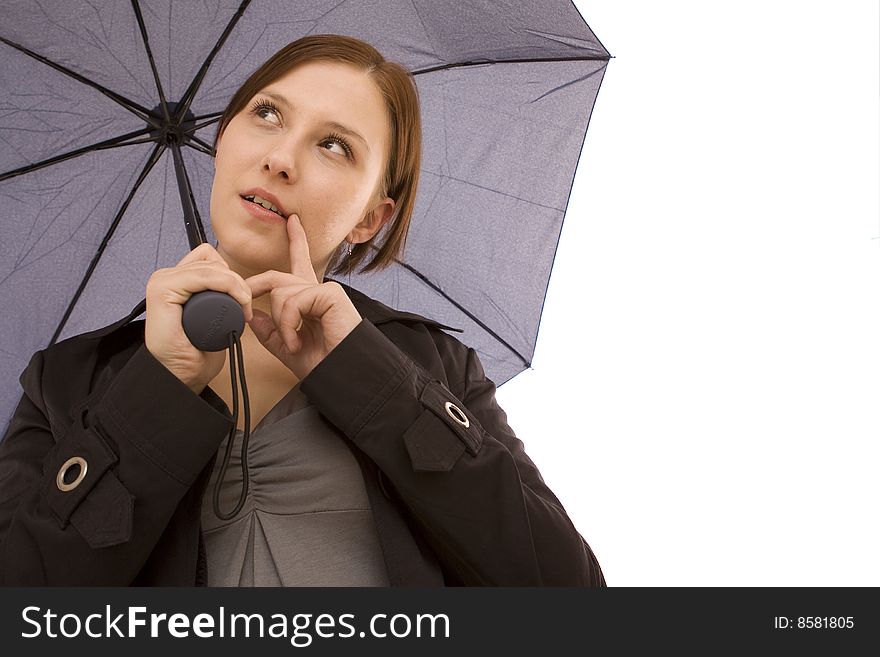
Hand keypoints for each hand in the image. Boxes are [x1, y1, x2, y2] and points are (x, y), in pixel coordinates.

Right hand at [145, 243, 253, 393]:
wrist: (181, 377)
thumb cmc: (195, 353)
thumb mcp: (211, 316)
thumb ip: (216, 296)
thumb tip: (235, 283)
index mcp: (176, 281)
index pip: (210, 258)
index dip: (231, 275)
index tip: (244, 300)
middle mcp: (166, 278)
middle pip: (212, 260)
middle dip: (237, 281)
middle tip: (246, 307)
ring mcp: (162, 282)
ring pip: (211, 266)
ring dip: (235, 285)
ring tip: (242, 309)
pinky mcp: (162, 290)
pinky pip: (202, 275)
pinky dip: (226, 285)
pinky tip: (236, 304)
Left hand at [245, 214, 362, 379]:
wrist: (342, 374)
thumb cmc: (323, 363)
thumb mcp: (287, 347)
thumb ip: (270, 330)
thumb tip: (253, 314)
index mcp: (310, 301)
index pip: (299, 265)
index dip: (296, 241)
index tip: (291, 222)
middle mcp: (318, 291)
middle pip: (278, 277)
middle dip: (256, 287)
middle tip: (244, 299)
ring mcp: (325, 290)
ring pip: (281, 293)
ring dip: (281, 323)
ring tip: (293, 343)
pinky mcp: (330, 294)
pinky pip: (293, 300)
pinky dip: (289, 323)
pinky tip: (298, 339)